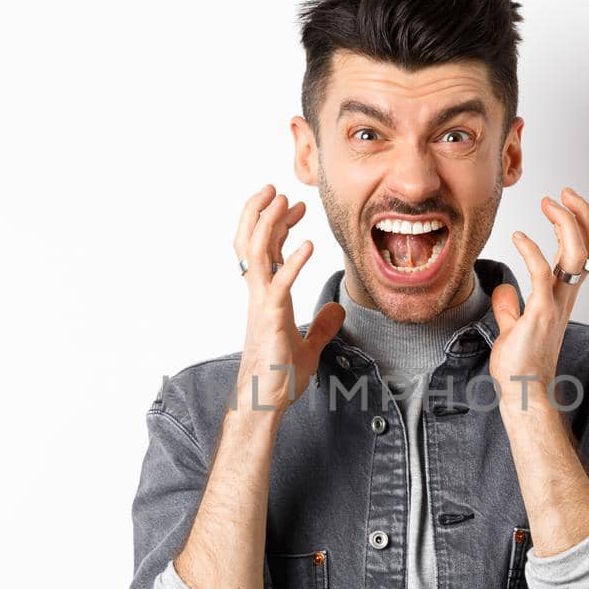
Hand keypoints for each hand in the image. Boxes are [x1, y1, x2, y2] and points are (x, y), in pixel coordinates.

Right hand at [229, 184, 344, 413]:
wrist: (266, 400)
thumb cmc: (279, 376)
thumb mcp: (309, 346)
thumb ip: (322, 326)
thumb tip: (337, 310)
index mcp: (265, 297)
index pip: (267, 251)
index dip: (278, 225)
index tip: (294, 207)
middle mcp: (258, 294)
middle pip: (250, 242)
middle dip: (260, 212)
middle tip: (277, 188)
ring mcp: (261, 304)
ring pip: (255, 253)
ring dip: (269, 224)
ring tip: (283, 200)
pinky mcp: (270, 317)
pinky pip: (279, 283)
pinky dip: (293, 261)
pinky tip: (308, 245)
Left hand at [488, 186, 588, 415]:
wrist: (522, 393)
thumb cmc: (519, 366)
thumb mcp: (512, 328)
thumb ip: (510, 307)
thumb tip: (504, 289)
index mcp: (561, 297)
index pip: (582, 253)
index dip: (578, 223)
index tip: (562, 202)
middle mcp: (565, 298)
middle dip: (581, 214)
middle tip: (563, 192)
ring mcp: (555, 306)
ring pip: (576, 256)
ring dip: (566, 224)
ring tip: (549, 202)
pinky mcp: (540, 315)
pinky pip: (542, 276)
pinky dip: (533, 251)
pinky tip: (518, 236)